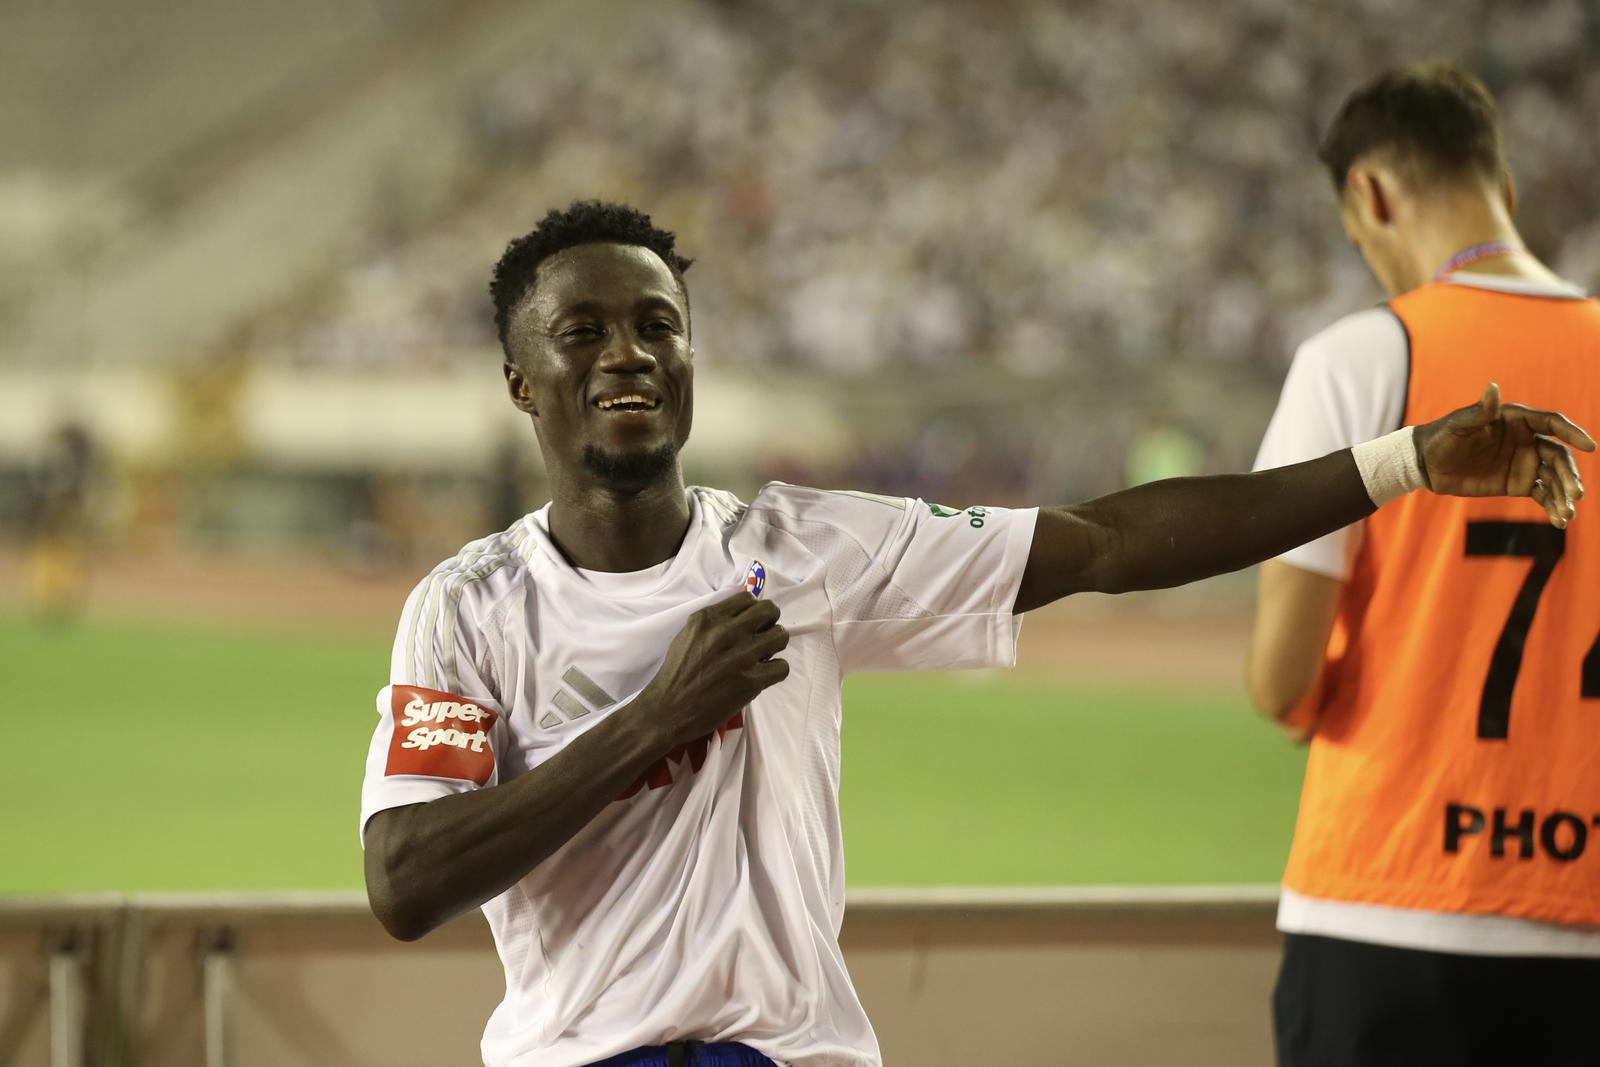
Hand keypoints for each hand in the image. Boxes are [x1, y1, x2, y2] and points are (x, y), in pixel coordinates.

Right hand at [635, 591, 789, 747]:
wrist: (668, 709)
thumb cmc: (676, 673)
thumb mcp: (687, 635)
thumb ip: (713, 623)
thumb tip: (742, 617)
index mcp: (708, 618)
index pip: (748, 598)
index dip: (754, 610)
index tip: (751, 623)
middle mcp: (726, 632)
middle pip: (770, 611)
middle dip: (770, 622)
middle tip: (763, 636)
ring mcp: (741, 656)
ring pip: (780, 636)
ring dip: (775, 645)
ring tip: (764, 656)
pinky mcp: (751, 681)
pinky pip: (782, 667)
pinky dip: (776, 671)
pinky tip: (764, 675)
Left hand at [1415, 382, 1594, 527]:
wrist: (1428, 465)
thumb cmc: (1441, 438)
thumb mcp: (1458, 426)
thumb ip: (1479, 412)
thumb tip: (1493, 387)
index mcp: (1517, 420)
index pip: (1552, 424)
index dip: (1573, 433)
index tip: (1590, 447)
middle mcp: (1527, 440)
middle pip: (1558, 456)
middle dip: (1570, 475)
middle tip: (1576, 494)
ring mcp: (1525, 463)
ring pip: (1555, 478)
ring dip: (1565, 495)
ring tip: (1567, 514)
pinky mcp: (1519, 484)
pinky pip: (1543, 494)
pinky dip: (1553, 507)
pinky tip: (1559, 521)